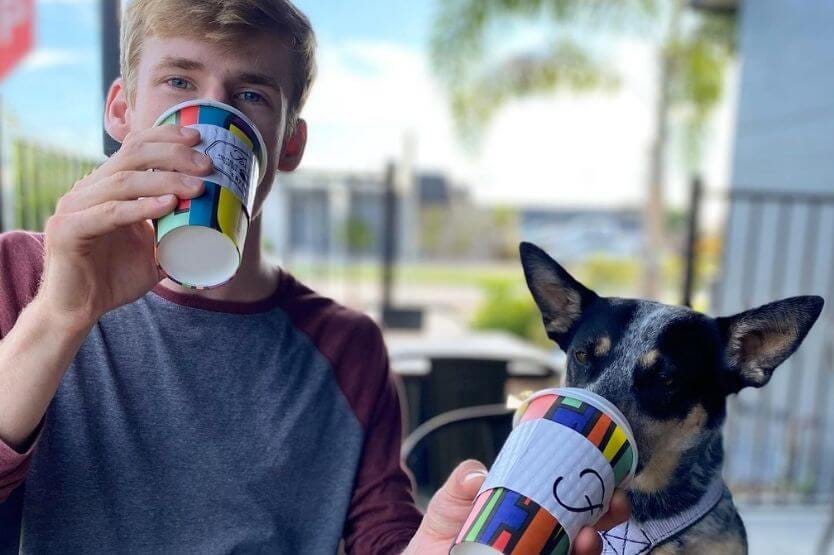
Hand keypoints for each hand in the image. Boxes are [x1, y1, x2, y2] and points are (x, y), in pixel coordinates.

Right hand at [36, 125, 212, 328]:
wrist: (80, 310)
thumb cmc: (115, 277)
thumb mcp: (154, 249)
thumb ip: (176, 233)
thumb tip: (218, 230)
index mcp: (106, 186)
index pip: (134, 147)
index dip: (165, 136)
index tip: (198, 137)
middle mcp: (88, 189)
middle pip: (132, 155)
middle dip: (174, 155)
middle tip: (207, 164)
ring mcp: (74, 207)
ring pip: (124, 181)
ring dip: (165, 180)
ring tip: (198, 186)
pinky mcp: (68, 230)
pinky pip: (110, 213)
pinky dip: (141, 207)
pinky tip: (168, 205)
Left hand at [403, 460, 629, 554]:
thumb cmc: (442, 534)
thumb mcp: (450, 502)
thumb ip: (461, 485)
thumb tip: (478, 477)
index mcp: (536, 522)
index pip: (579, 511)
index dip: (602, 503)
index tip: (614, 492)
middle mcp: (545, 547)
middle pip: (587, 541)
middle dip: (606, 525)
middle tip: (612, 509)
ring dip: (589, 549)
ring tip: (586, 540)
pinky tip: (566, 553)